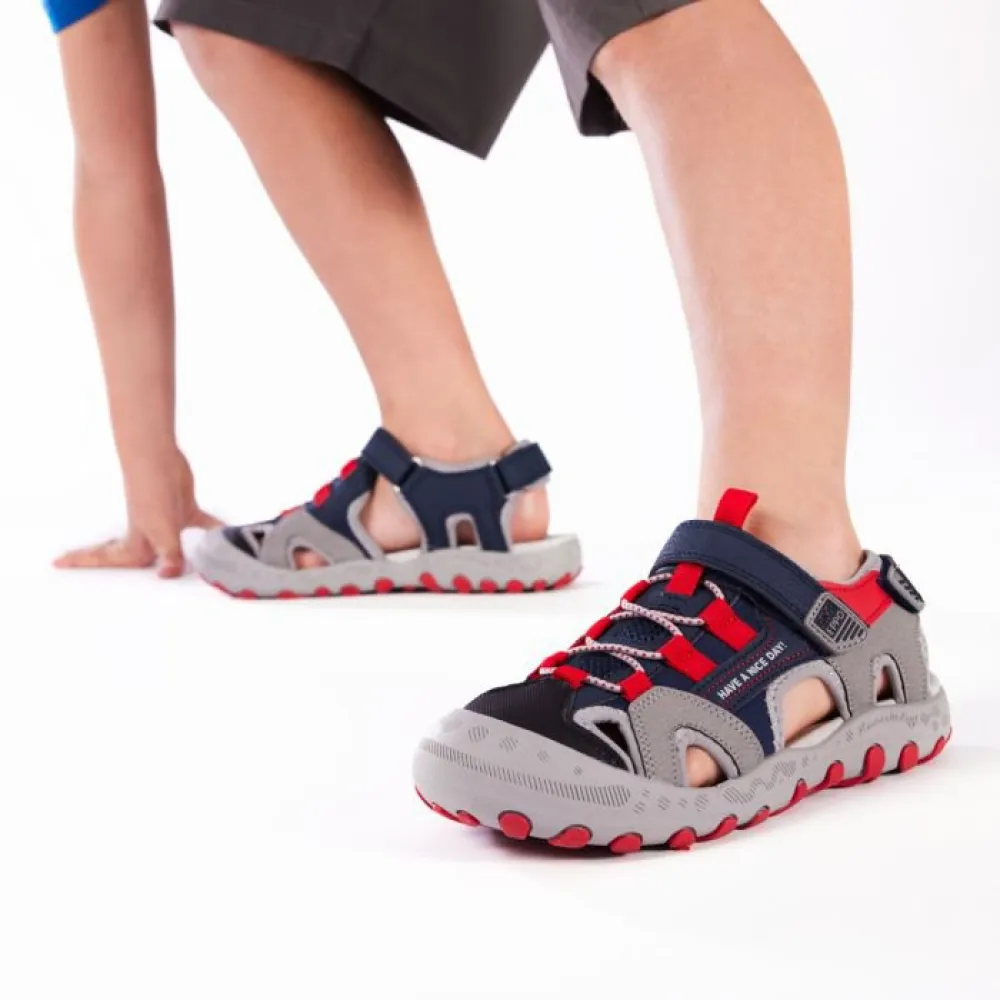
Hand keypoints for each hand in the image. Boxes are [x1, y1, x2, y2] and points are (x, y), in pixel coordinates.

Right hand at [54, 450, 221, 577]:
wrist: (160, 460)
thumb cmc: (154, 494)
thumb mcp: (163, 531)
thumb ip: (169, 555)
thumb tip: (169, 574)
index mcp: (137, 544)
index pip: (110, 559)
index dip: (86, 562)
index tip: (58, 561)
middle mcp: (150, 535)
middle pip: (134, 556)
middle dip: (119, 563)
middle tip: (102, 570)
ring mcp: (167, 521)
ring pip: (169, 543)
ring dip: (175, 554)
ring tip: (175, 568)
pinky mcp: (186, 509)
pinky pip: (202, 524)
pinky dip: (214, 530)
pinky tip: (226, 537)